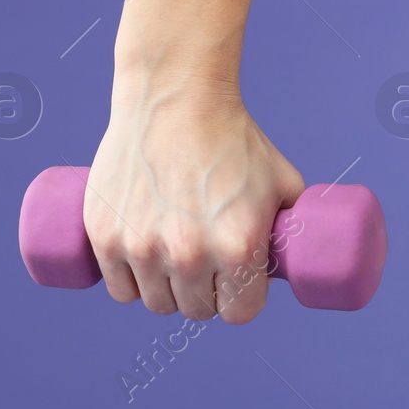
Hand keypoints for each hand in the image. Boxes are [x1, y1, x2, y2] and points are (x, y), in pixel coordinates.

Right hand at [83, 81, 304, 323]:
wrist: (175, 96)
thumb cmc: (232, 137)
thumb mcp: (282, 180)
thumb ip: (291, 224)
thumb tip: (302, 257)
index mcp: (238, 246)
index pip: (239, 312)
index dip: (241, 298)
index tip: (236, 282)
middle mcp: (189, 254)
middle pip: (196, 310)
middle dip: (204, 292)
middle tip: (203, 262)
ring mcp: (142, 246)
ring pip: (156, 303)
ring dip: (166, 290)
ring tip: (172, 259)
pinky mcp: (106, 234)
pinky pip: (120, 287)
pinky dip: (130, 282)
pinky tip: (141, 264)